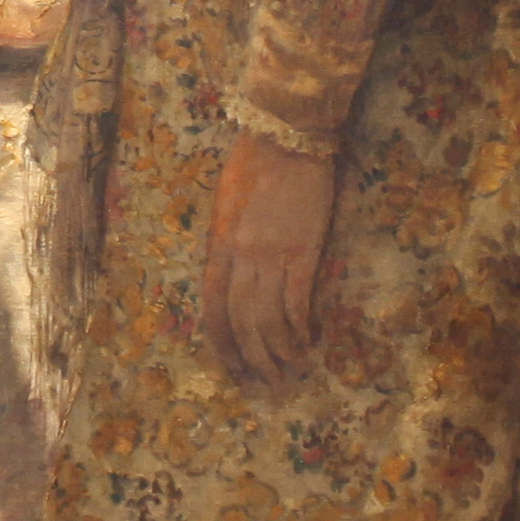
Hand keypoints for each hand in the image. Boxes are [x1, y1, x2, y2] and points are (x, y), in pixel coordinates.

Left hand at [199, 131, 337, 383]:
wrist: (287, 135)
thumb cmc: (252, 164)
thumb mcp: (225, 205)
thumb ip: (225, 244)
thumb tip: (230, 279)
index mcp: (216, 247)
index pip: (212, 309)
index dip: (222, 344)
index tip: (232, 368)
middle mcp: (240, 258)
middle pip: (240, 323)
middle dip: (251, 360)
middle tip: (264, 384)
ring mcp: (272, 256)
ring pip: (269, 320)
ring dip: (278, 353)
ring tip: (289, 372)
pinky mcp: (304, 251)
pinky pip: (298, 301)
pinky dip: (301, 328)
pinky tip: (308, 343)